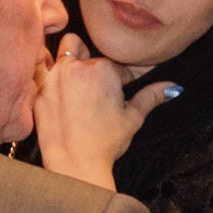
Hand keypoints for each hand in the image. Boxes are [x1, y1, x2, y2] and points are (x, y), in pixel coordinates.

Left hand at [33, 37, 170, 186]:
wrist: (74, 163)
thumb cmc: (106, 141)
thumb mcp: (133, 117)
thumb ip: (151, 96)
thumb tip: (173, 87)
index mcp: (102, 69)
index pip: (118, 63)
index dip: (125, 76)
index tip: (125, 86)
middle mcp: (75, 67)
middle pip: (86, 49)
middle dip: (94, 61)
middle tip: (100, 83)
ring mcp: (53, 78)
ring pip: (62, 52)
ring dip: (71, 61)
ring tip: (80, 84)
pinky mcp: (39, 92)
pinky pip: (45, 75)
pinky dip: (54, 81)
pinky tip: (63, 98)